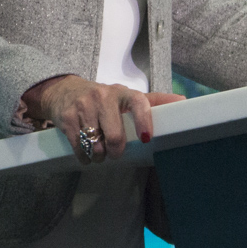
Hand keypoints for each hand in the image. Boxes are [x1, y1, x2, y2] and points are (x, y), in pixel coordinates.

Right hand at [22, 76, 184, 163]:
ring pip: (96, 145)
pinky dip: (84, 156)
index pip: (137, 102)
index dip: (144, 120)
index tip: (147, 138)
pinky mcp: (66, 118)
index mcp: (122, 92)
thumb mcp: (125, 96)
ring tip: (99, 150)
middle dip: (115, 151)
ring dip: (99, 155)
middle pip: (114, 135)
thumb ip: (153, 102)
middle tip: (115, 151)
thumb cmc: (101, 98)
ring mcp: (83, 106)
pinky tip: (86, 151)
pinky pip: (79, 147)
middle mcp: (102, 96)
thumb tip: (183, 101)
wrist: (62, 90)